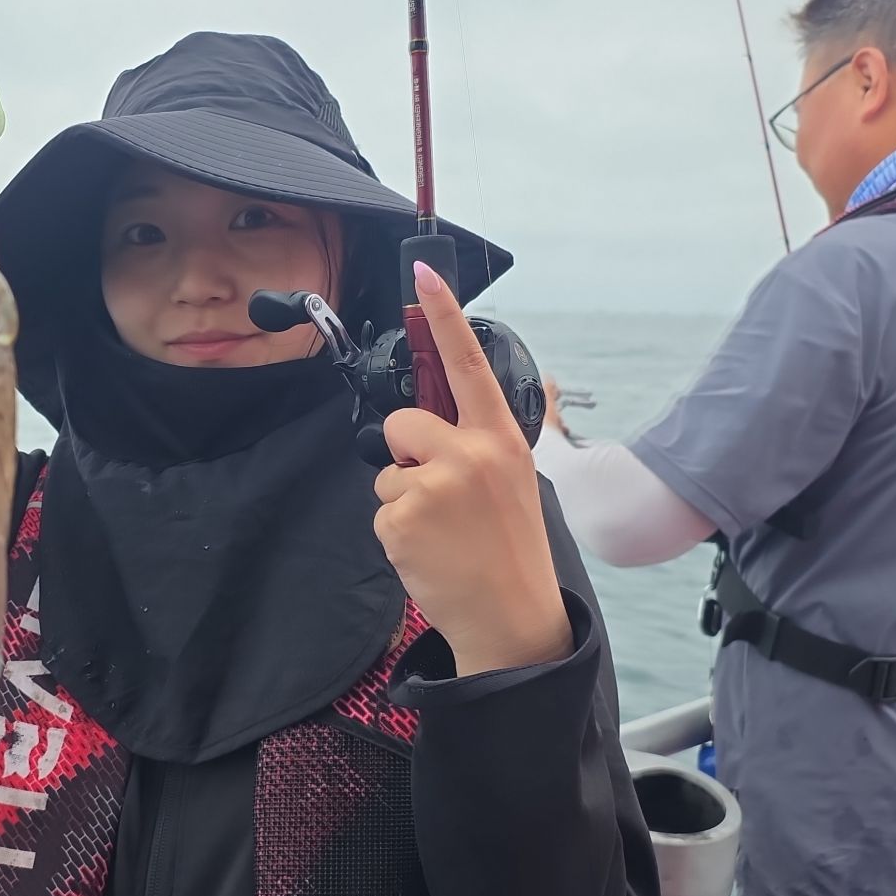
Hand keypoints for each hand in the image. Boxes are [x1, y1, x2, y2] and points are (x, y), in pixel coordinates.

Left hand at [372, 262, 575, 674]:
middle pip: (402, 425)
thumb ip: (476, 443)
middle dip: (406, 454)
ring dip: (404, 501)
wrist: (512, 619)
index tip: (423, 276)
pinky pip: (381, 511)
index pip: (468, 365)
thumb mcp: (514, 480)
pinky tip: (430, 553)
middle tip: (439, 495)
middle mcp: (469, 454)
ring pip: (387, 474)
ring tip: (443, 533)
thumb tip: (433, 421)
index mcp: (501, 439)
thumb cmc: (511, 550)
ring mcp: (433, 486)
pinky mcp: (402, 520)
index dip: (444, 317)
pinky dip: (398, 533)